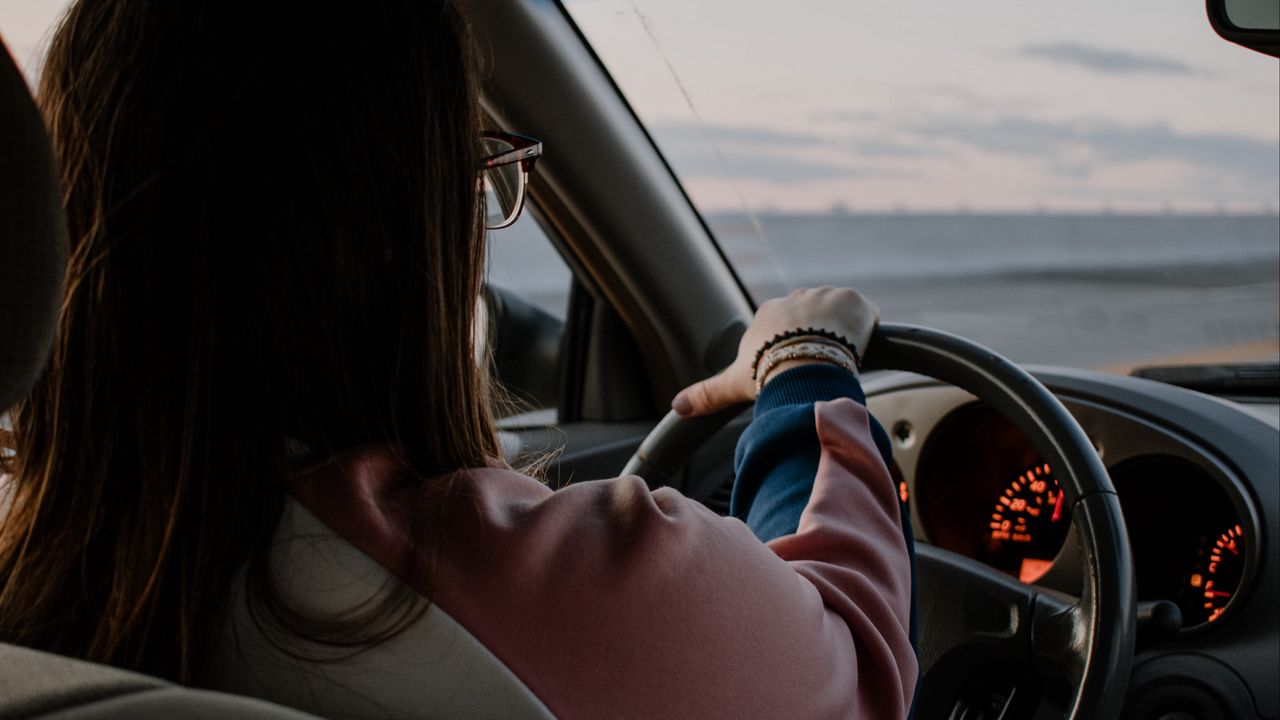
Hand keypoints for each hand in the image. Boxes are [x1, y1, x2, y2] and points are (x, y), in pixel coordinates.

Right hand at [671, 287, 878, 416]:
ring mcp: (825, 296)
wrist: (804, 364)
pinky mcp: (853, 300)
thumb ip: (706, 394)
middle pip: (812, 319)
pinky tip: (860, 348)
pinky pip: (864, 313)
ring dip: (841, 334)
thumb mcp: (732, 385)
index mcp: (768, 314)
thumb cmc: (767, 373)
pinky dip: (865, 329)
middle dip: (817, 340)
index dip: (791, 348)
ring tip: (839, 360)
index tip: (793, 366)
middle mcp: (795, 298)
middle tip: (817, 367)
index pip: (783, 328)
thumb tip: (676, 406)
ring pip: (838, 315)